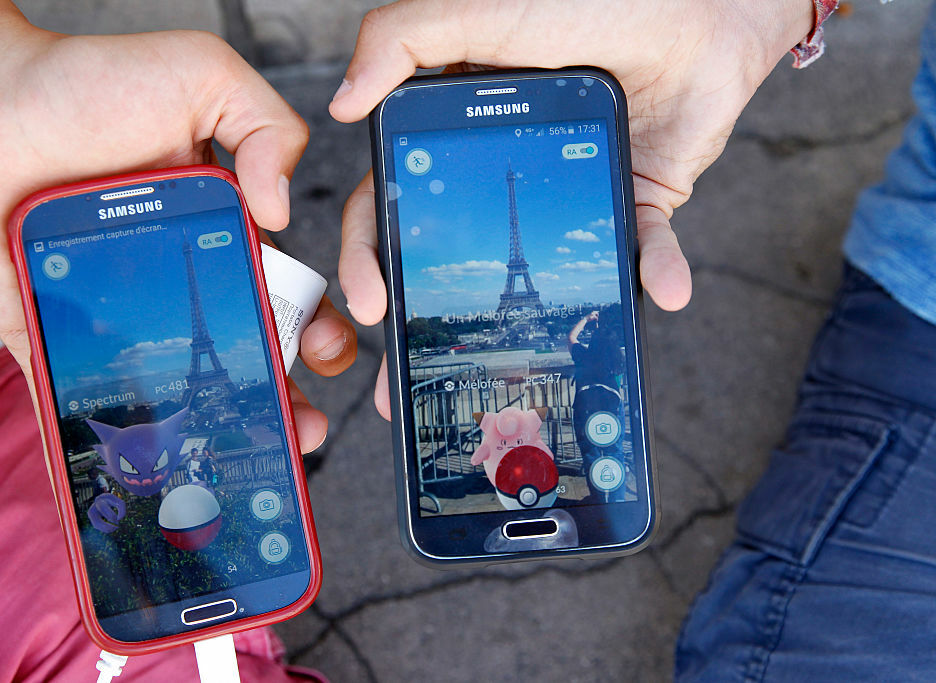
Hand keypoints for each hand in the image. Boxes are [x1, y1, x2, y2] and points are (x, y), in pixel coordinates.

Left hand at [0, 2, 354, 451]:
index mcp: (219, 229)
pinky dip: (113, 438)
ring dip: (219, 428)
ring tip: (245, 458)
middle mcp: (177, 277)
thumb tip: (282, 210)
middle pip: (241, 350)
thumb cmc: (83, 84)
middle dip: (280, 393)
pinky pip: (90, 394)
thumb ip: (264, 124)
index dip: (312, 322)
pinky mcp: (62, 334)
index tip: (325, 346)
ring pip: (180, 386)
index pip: (282, 287)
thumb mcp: (200, 75)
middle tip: (301, 425)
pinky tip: (145, 472)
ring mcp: (122, 312)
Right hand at [331, 0, 812, 417]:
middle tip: (398, 378)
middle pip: (446, 260)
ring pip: (534, 283)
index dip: (372, 255)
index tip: (369, 304)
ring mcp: (566, 196)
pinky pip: (641, 249)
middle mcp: (503, 174)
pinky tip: (661, 295)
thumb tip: (342, 102)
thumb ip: (405, 38)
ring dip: (515, 340)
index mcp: (455, 133)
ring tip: (497, 396)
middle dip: (420, 324)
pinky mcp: (634, 199)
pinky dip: (654, 273)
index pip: (393, 202)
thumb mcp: (484, 11)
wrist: (700, 2)